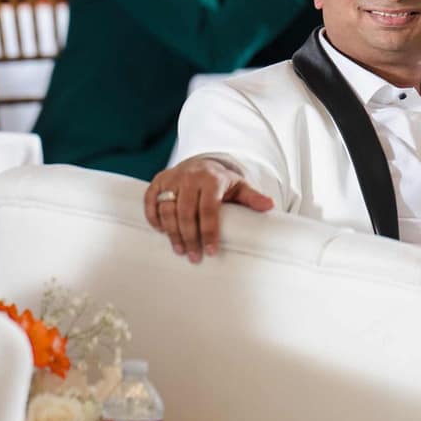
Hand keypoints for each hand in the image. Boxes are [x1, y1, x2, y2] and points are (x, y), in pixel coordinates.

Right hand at [143, 156, 274, 263]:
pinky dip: (153, 216)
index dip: (209, 232)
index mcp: (212, 179)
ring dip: (172, 232)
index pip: (208, 209)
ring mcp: (172, 178)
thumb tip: (270, 206)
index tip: (211, 251)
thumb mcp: (240, 187)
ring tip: (180, 250)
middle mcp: (190, 177)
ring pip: (167, 208)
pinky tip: (161, 231)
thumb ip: (253, 197)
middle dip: (189, 237)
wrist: (202, 163)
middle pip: (185, 212)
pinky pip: (150, 200)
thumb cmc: (222, 181)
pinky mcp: (159, 180)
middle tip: (194, 257)